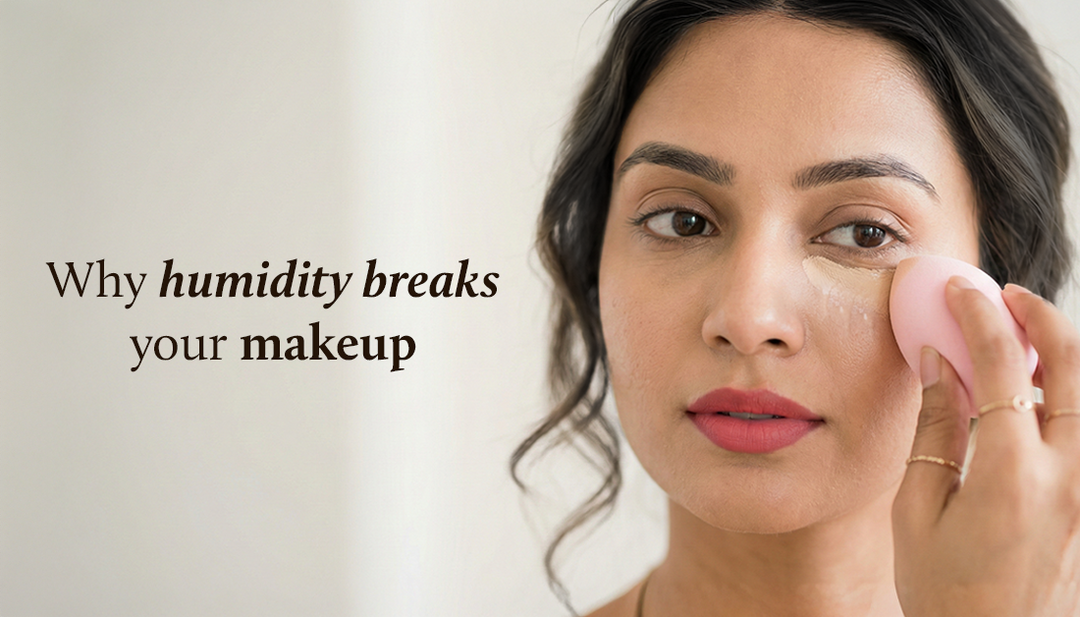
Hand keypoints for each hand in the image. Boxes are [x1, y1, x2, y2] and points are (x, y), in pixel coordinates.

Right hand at [892, 277, 1079, 616]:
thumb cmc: (946, 592)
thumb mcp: (917, 511)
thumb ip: (934, 430)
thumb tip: (936, 364)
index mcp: (1012, 476)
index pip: (999, 366)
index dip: (977, 317)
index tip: (959, 292)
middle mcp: (1069, 479)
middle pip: (1076, 367)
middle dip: (1043, 317)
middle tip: (1009, 298)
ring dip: (1064, 357)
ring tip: (1023, 345)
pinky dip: (1068, 400)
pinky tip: (1036, 401)